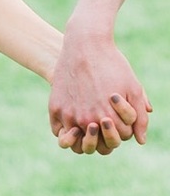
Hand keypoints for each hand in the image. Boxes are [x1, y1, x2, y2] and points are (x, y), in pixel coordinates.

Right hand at [49, 24, 150, 153]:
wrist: (84, 47)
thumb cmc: (112, 66)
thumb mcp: (133, 88)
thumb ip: (139, 117)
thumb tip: (140, 140)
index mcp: (109, 119)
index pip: (117, 140)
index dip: (121, 130)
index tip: (119, 116)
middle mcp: (87, 122)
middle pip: (96, 147)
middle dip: (104, 138)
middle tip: (104, 123)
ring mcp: (69, 117)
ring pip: (74, 144)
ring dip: (83, 137)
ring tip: (89, 123)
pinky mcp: (55, 110)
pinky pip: (59, 132)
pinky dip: (67, 130)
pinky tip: (75, 117)